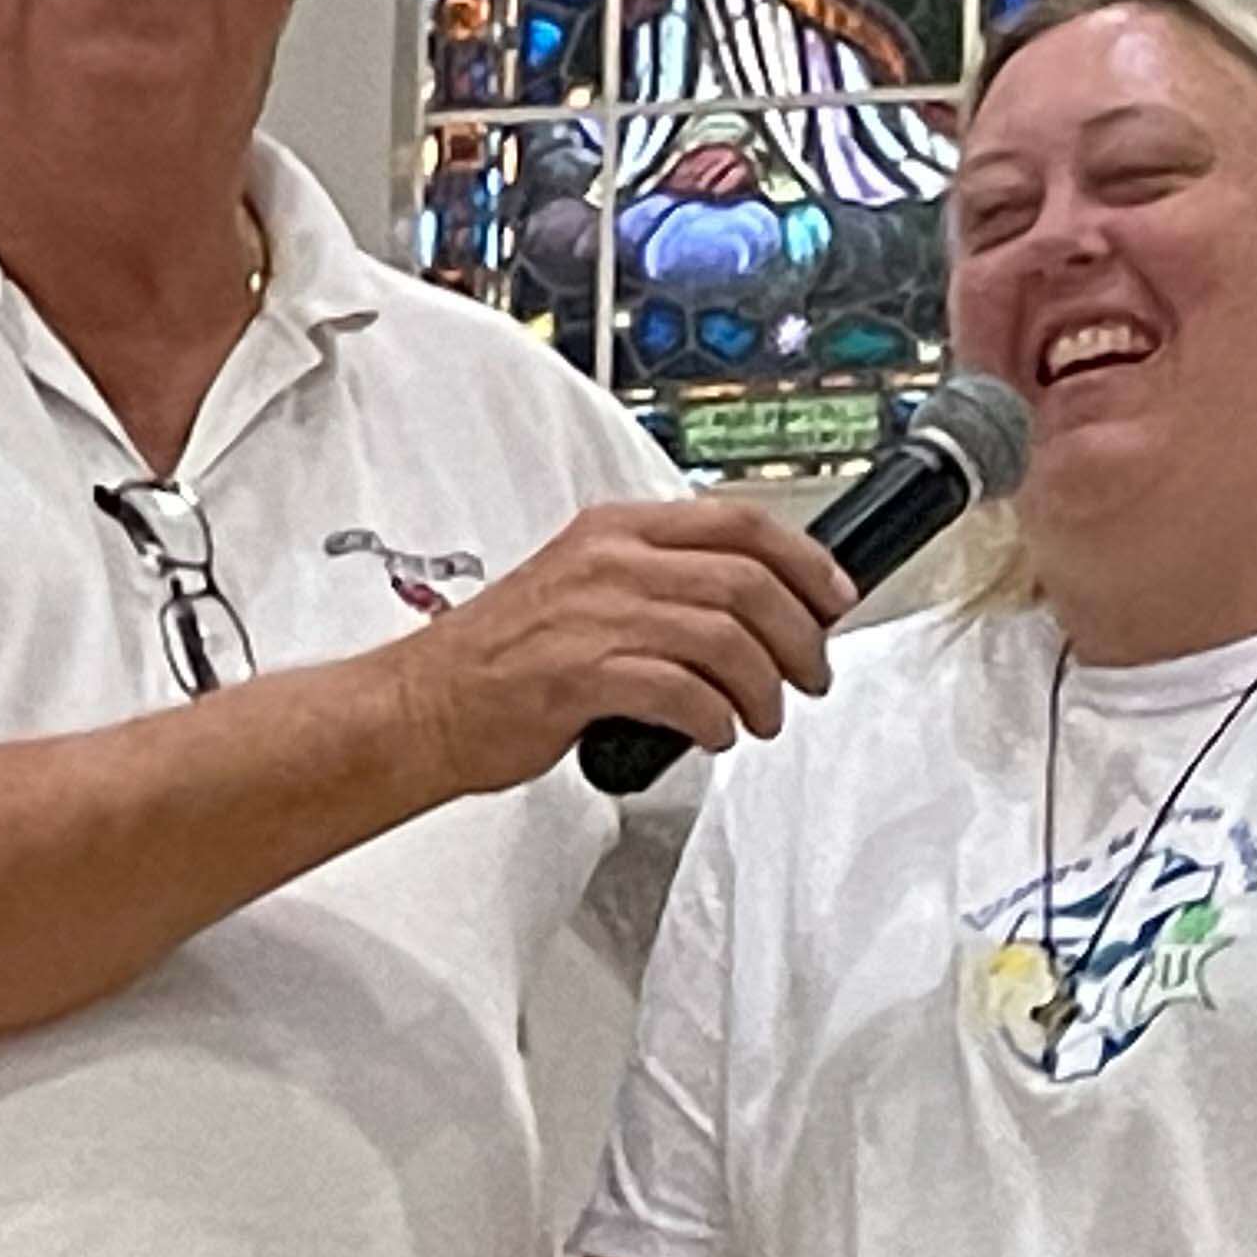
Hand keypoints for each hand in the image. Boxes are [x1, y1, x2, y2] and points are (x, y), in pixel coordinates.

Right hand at [396, 499, 854, 793]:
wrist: (423, 705)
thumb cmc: (502, 659)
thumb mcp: (584, 589)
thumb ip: (660, 585)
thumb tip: (748, 611)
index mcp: (614, 530)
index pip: (739, 523)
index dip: (805, 561)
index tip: (833, 600)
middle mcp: (609, 562)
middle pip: (747, 581)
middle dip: (799, 635)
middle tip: (810, 674)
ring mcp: (594, 615)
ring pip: (725, 636)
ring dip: (764, 686)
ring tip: (763, 716)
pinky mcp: (582, 674)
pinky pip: (683, 690)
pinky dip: (716, 717)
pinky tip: (715, 733)